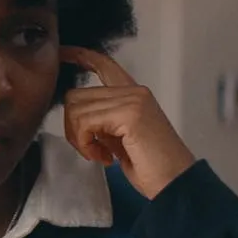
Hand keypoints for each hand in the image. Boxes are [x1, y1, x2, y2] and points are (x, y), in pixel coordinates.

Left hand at [60, 46, 197, 198]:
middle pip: (76, 96)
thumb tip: (74, 115)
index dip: (80, 56)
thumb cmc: (150, 166)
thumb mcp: (119, 137)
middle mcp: (134, 91)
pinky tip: (104, 158)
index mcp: (133, 94)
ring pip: (76, 109)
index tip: (62, 54)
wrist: (176, 183)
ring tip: (100, 155)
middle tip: (91, 150)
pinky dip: (86, 144)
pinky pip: (85, 123)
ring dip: (80, 139)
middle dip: (72, 127)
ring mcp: (133, 100)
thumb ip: (101, 120)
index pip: (103, 65)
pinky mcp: (129, 114)